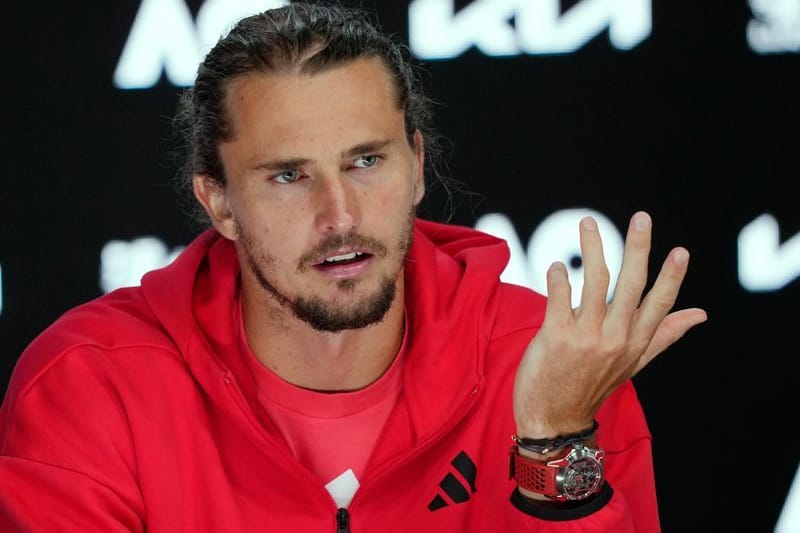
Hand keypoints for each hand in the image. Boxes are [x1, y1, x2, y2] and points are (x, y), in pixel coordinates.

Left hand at [512, 211, 706, 437]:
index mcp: (635, 343)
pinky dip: (559, 276)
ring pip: (595, 281)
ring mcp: (585, 337)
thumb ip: (664, 335)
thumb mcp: (633, 364)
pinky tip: (558, 266)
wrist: (555, 419)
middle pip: (631, 285)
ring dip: (592, 248)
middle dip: (638, 248)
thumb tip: (700, 314)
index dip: (672, 277)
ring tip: (588, 223)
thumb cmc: (593, 386)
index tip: (681, 251)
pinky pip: (560, 296)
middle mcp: (615, 338)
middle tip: (641, 218)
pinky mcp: (555, 336)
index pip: (659, 304)